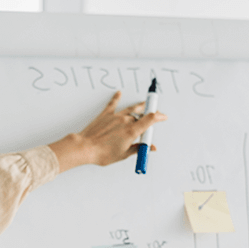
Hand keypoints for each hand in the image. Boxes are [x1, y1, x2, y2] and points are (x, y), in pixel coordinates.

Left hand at [49, 91, 166, 171]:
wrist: (85, 148)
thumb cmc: (102, 153)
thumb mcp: (124, 154)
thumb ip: (138, 148)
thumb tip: (151, 148)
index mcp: (132, 131)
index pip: (151, 119)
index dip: (159, 117)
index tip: (164, 117)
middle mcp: (125, 121)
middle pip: (141, 115)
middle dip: (149, 116)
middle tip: (154, 116)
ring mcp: (115, 116)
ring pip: (130, 109)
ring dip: (138, 107)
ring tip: (144, 105)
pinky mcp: (105, 115)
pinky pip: (113, 104)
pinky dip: (116, 98)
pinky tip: (118, 93)